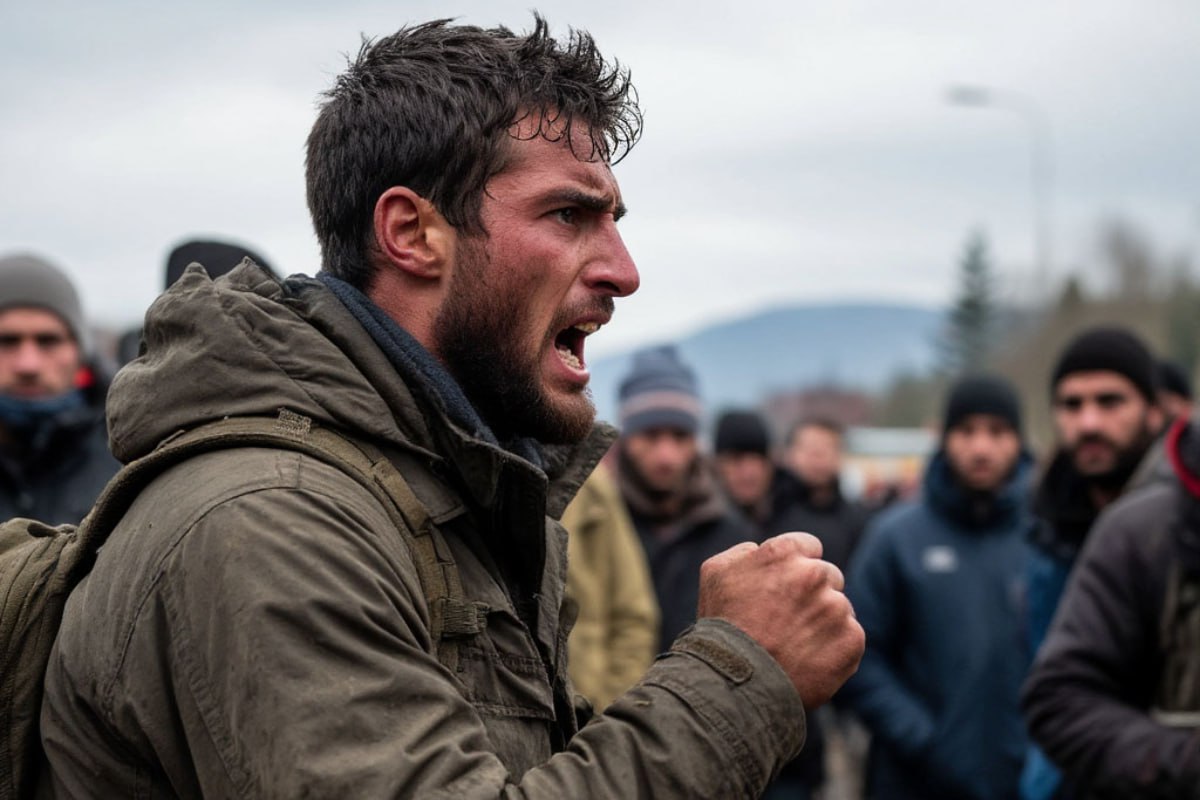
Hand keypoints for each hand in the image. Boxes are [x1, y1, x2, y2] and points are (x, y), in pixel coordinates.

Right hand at [698, 532, 863, 706]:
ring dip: (824, 621)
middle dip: (813, 594)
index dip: (796, 568)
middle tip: (788, 621)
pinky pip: (851, 637)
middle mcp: (814, 574)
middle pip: (828, 576)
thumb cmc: (721, 628)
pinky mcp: (851, 640)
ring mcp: (836, 608)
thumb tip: (760, 549)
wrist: (735, 683)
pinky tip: (809, 660)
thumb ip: (745, 552)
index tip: (786, 589)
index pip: (809, 547)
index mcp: (784, 552)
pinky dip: (835, 648)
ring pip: (840, 608)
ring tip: (795, 645)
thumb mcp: (716, 574)